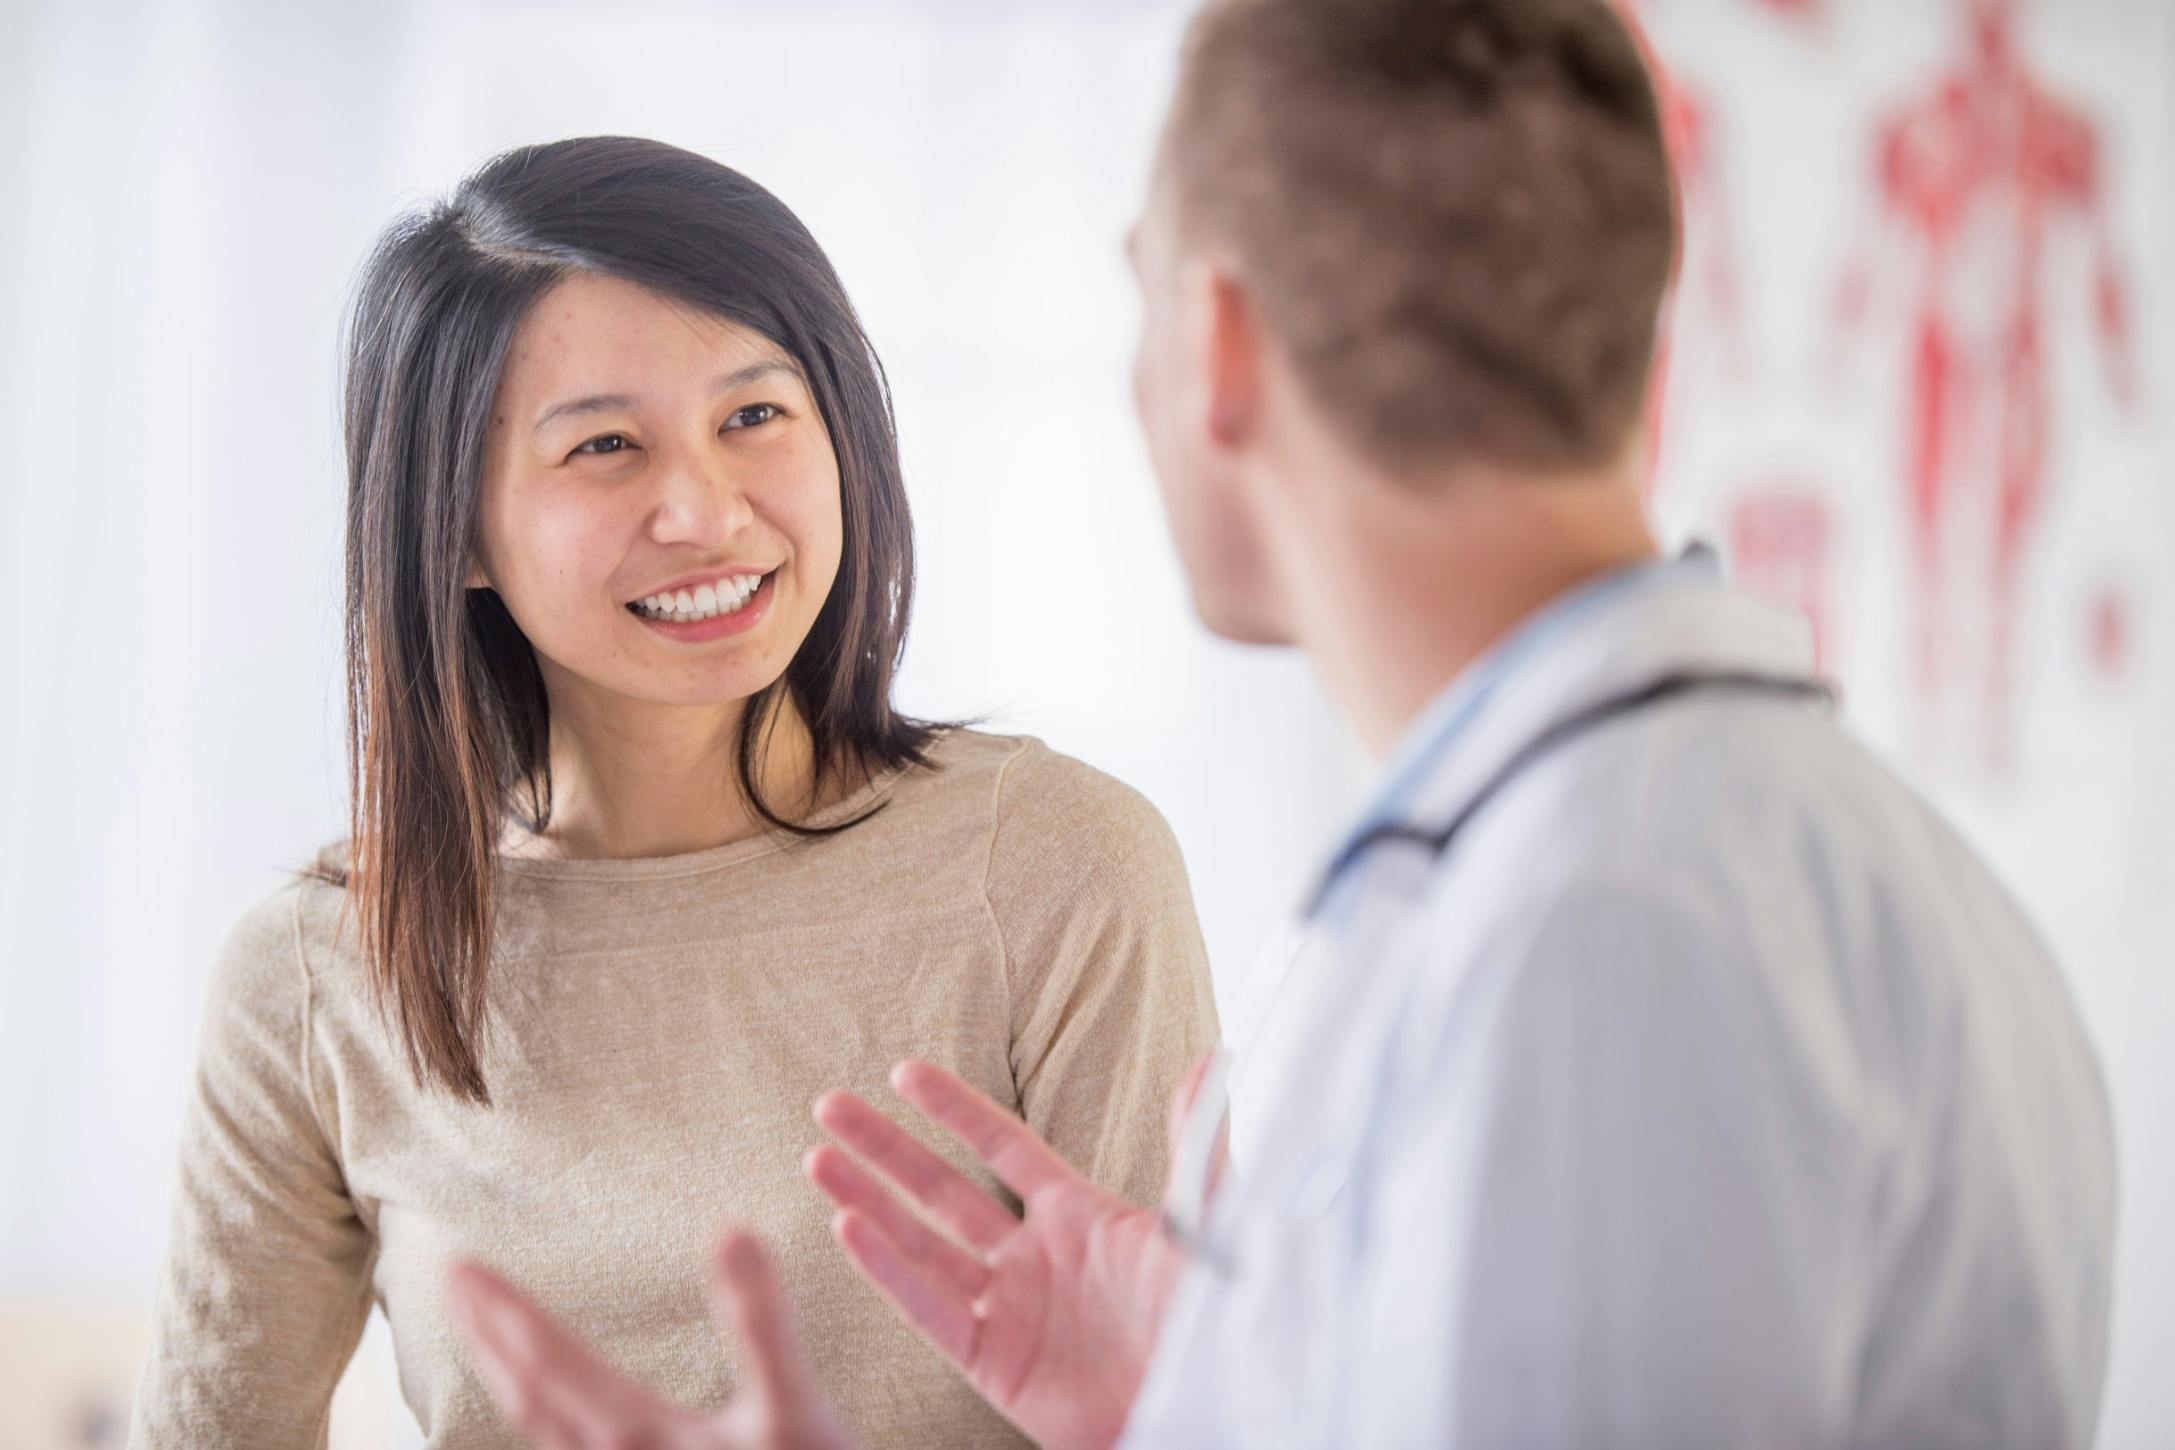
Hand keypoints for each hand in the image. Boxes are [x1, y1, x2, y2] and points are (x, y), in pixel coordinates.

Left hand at [447, 1230, 855, 1449]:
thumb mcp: (796, 1410)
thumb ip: (762, 1323)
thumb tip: (733, 1231)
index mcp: (639, 1435)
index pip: (549, 1360)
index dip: (503, 1309)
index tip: (457, 1264)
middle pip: (530, 1395)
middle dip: (490, 1335)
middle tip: (454, 1282)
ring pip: (544, 1433)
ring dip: (511, 1377)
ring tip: (492, 1338)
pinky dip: (548, 1426)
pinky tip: (560, 1420)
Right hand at [805, 1055, 1221, 1449]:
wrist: (1207, 1409)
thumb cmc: (1214, 1323)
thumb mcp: (1210, 1227)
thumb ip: (1195, 1145)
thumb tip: (1211, 1060)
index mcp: (1081, 1218)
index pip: (1003, 1147)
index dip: (954, 1109)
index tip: (903, 1071)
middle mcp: (1035, 1258)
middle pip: (942, 1189)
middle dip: (886, 1147)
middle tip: (830, 1106)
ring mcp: (1011, 1311)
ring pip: (921, 1244)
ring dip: (867, 1200)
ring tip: (816, 1158)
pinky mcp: (995, 1364)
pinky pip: (930, 1309)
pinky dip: (887, 1270)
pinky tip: (849, 1226)